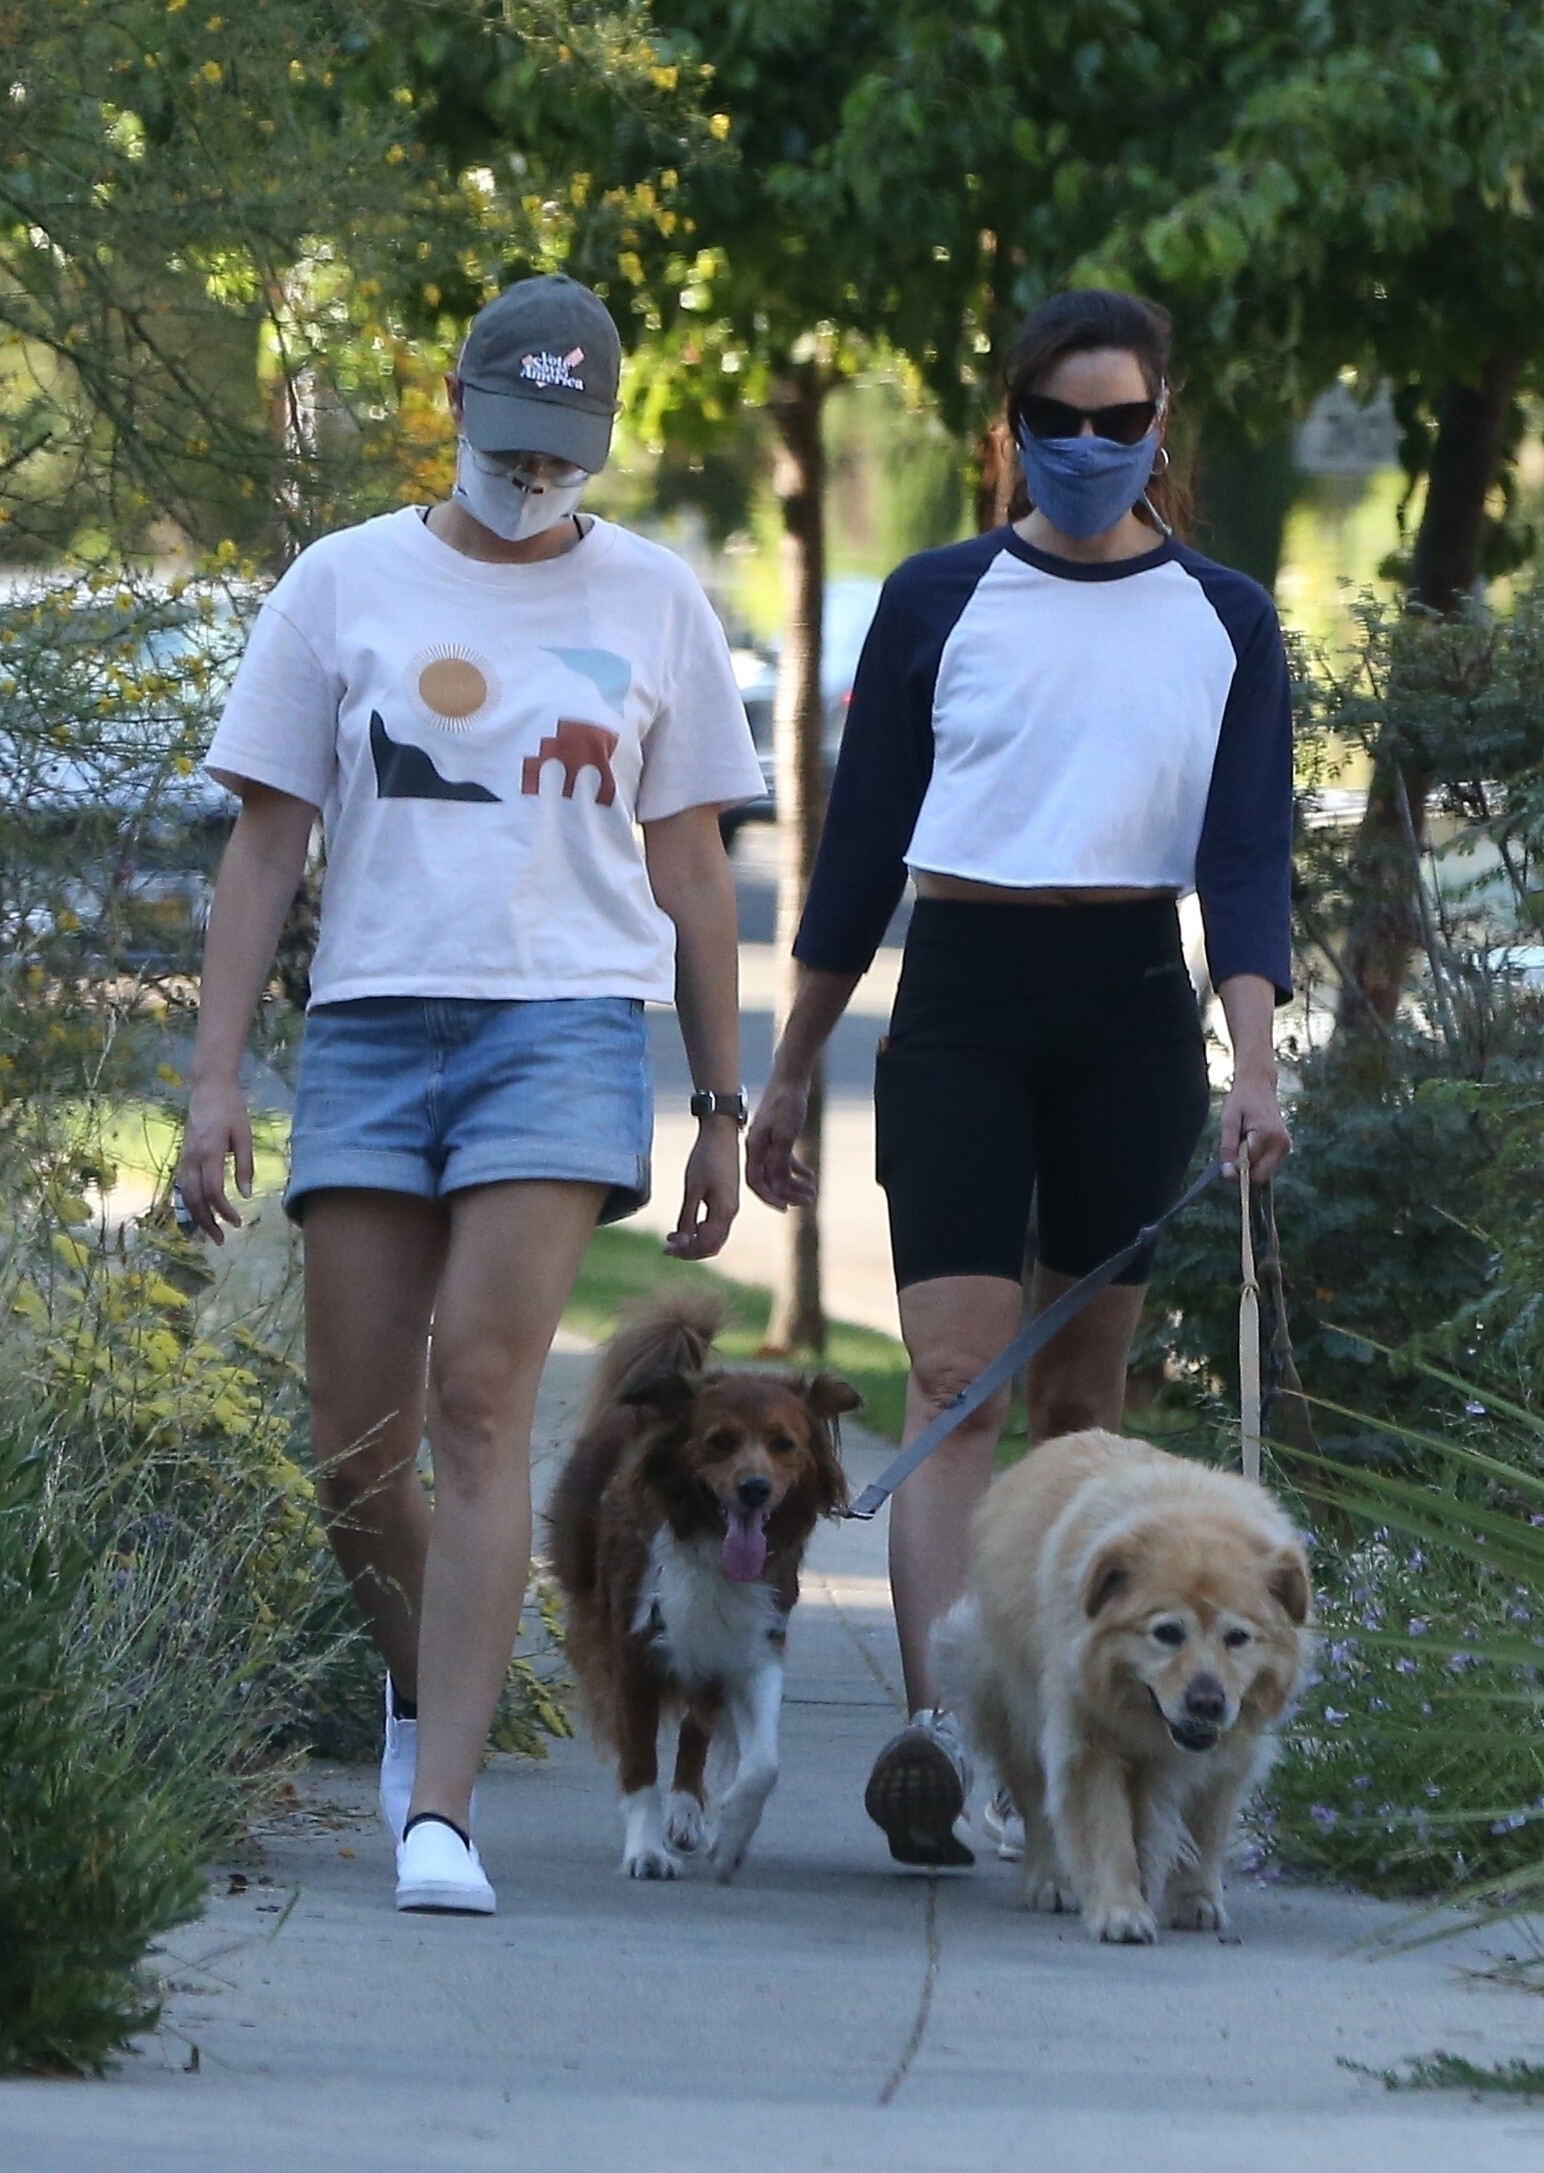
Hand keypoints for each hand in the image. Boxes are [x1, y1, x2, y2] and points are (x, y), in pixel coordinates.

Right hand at [176, 1079, 253, 1243]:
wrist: (208, 1088)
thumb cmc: (230, 1109)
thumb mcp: (244, 1135)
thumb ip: (244, 1165)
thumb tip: (247, 1194)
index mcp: (209, 1153)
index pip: (213, 1191)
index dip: (224, 1211)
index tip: (238, 1222)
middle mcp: (192, 1159)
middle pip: (194, 1199)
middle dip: (207, 1223)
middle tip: (221, 1240)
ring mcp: (184, 1158)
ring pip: (185, 1195)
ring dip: (196, 1217)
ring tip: (210, 1233)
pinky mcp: (183, 1157)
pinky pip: (183, 1186)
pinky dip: (189, 1203)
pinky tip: (198, 1214)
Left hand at [665, 1122, 740, 1260]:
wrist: (721, 1135)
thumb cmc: (706, 1158)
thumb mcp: (692, 1189)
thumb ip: (688, 1217)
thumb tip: (681, 1241)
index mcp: (724, 1211)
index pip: (707, 1245)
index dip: (686, 1252)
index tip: (666, 1248)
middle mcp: (731, 1213)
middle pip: (712, 1245)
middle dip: (690, 1251)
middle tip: (667, 1248)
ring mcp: (731, 1207)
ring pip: (715, 1237)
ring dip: (695, 1242)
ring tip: (673, 1239)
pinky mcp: (727, 1200)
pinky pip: (716, 1226)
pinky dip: (700, 1232)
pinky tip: (686, 1227)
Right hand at [745, 1076, 816, 1210]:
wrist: (791, 1077)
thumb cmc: (787, 1103)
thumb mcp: (786, 1135)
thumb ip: (780, 1161)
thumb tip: (777, 1186)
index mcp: (754, 1148)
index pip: (756, 1182)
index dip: (770, 1197)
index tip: (786, 1208)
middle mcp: (758, 1147)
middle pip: (769, 1179)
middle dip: (787, 1193)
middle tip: (808, 1201)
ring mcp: (768, 1141)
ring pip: (778, 1171)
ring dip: (794, 1183)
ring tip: (813, 1191)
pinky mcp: (779, 1134)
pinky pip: (785, 1159)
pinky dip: (797, 1169)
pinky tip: (810, 1176)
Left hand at [1220, 1073, 1289, 1182]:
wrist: (1258, 1085)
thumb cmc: (1241, 1100)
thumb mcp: (1228, 1120)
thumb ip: (1228, 1147)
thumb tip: (1228, 1174)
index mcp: (1268, 1136)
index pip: (1249, 1168)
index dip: (1234, 1168)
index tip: (1225, 1158)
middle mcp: (1282, 1144)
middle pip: (1260, 1177)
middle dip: (1244, 1171)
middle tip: (1235, 1150)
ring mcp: (1286, 1147)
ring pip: (1264, 1174)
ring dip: (1251, 1165)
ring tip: (1244, 1142)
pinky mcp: (1285, 1148)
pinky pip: (1268, 1166)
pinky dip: (1257, 1161)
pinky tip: (1251, 1144)